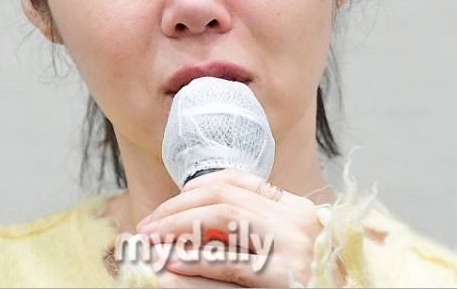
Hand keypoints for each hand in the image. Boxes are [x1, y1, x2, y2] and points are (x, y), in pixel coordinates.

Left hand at [136, 168, 344, 286]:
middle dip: (178, 206)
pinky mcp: (282, 277)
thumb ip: (253, 225)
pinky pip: (229, 262)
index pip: (238, 179)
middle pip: (223, 195)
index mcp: (294, 208)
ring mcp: (291, 246)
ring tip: (152, 238)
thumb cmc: (306, 278)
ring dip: (179, 225)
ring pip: (222, 216)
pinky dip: (196, 259)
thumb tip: (197, 214)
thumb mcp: (285, 243)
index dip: (197, 186)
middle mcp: (295, 219)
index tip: (171, 202)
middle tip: (149, 223)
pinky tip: (172, 262)